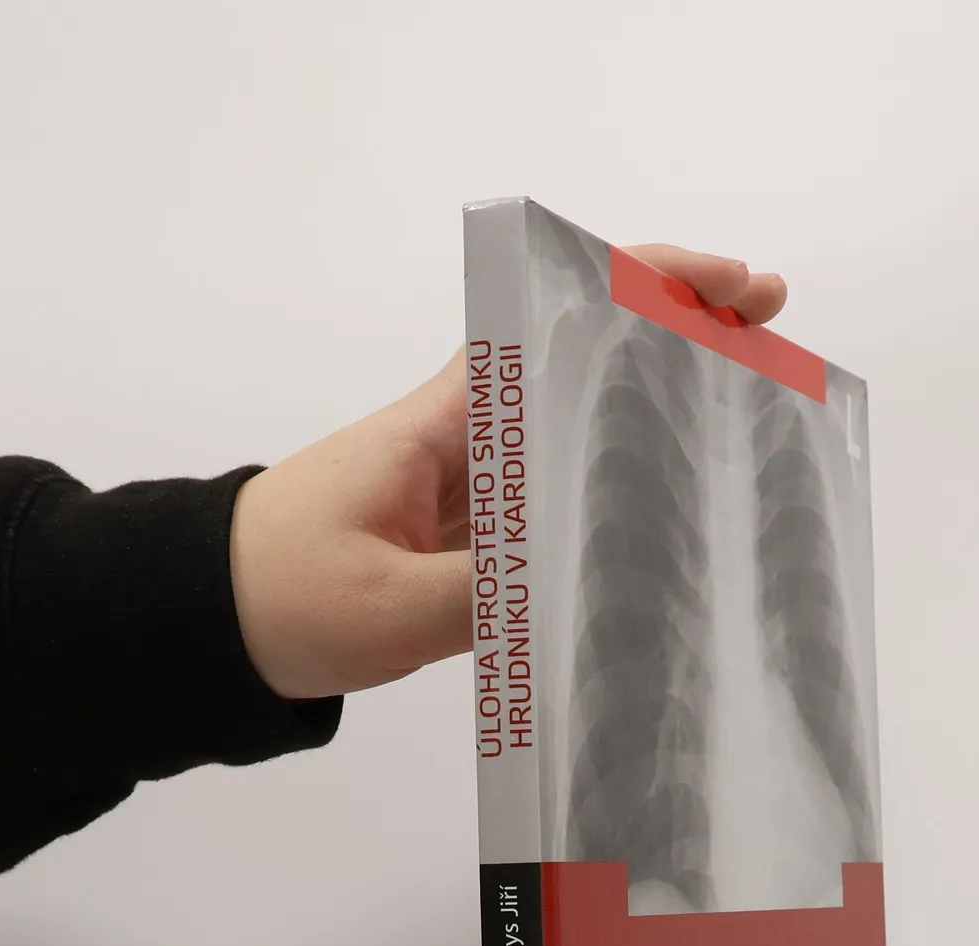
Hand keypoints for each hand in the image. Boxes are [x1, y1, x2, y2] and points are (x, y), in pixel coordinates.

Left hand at [230, 246, 788, 701]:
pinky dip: (613, 496)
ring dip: (656, 422)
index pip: (553, 326)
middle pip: (586, 368)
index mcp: (444, 424)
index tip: (723, 285)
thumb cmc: (279, 595)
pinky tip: (667, 517)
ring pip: (579, 437)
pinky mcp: (470, 545)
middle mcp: (467, 441)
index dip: (644, 291)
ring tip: (751, 422)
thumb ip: (488, 596)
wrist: (205, 627)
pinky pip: (556, 509)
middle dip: (678, 343)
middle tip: (773, 341)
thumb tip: (589, 586)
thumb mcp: (387, 605)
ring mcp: (472, 494)